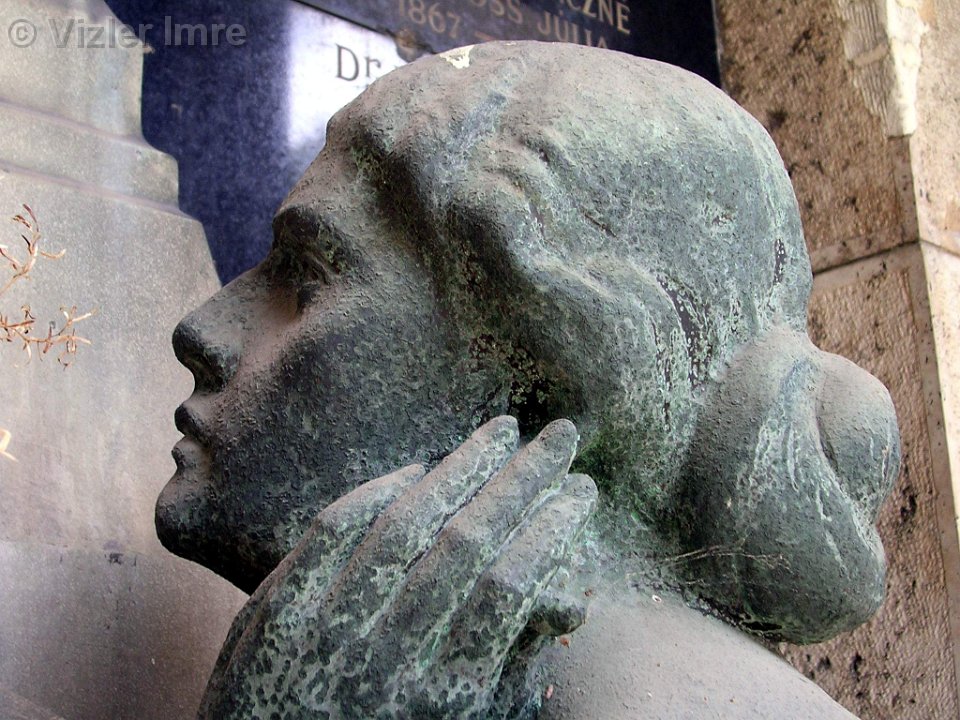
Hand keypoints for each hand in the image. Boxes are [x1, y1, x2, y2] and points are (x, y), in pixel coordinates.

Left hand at [198, 417, 596, 718]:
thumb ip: (508, 670)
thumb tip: (568, 601)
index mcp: (444, 695)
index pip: (512, 587)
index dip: (552, 529)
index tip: (581, 489)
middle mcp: (389, 657)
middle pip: (470, 542)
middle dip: (525, 479)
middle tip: (561, 435)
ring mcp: (328, 629)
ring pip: (408, 523)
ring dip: (462, 467)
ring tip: (501, 431)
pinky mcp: (277, 610)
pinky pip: (334, 528)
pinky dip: (377, 490)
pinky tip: (418, 467)